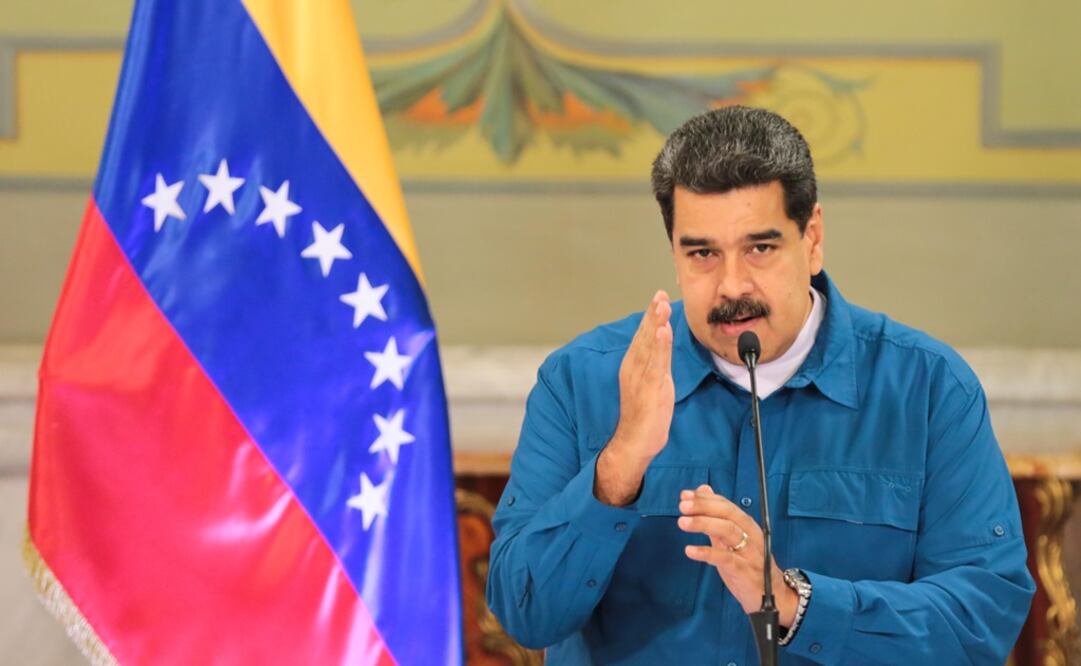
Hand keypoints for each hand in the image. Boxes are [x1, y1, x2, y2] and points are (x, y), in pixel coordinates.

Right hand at [594, 291, 673, 505]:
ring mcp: (640, 378)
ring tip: (661, 305)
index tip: (658, 296)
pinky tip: (662, 332)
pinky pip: (655, 363)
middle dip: (652, 314)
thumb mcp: (653, 383)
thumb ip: (656, 363)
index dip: (650, 316)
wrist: (635, 441)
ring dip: (655, 324)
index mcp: (633, 365)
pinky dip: (658, 346)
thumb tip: (662, 346)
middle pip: (644, 336)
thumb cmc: (645, 414)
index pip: (643, 336)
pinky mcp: (649, 388)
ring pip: (648, 346)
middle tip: (660, 293)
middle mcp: (633, 368)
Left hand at [677, 485, 798, 626]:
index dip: (705, 499)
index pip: (726, 505)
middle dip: (704, 507)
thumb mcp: (730, 539)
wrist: (772, 596)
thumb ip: (716, 516)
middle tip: (682, 506)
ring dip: (704, 524)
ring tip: (682, 522)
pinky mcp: (745, 570)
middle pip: (728, 514)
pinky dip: (707, 552)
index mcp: (746, 525)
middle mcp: (750, 534)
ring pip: (728, 531)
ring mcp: (749, 552)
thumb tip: (703, 489)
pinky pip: (725, 558)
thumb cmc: (748, 564)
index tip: (685, 495)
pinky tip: (690, 550)